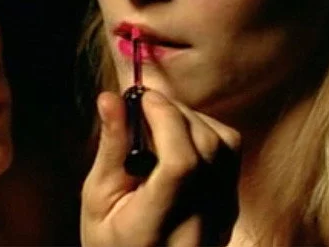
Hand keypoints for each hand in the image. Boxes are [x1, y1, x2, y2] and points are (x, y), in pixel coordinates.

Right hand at [80, 90, 240, 246]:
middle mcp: (201, 223)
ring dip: (192, 118)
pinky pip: (229, 155)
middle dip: (176, 111)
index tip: (142, 98)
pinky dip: (205, 133)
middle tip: (144, 103)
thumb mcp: (97, 200)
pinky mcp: (231, 207)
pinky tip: (176, 139)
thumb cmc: (112, 243)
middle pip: (208, 146)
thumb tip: (111, 98)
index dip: (166, 120)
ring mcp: (223, 216)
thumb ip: (110, 148)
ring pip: (226, 144)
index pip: (181, 164)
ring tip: (158, 121)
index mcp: (157, 227)